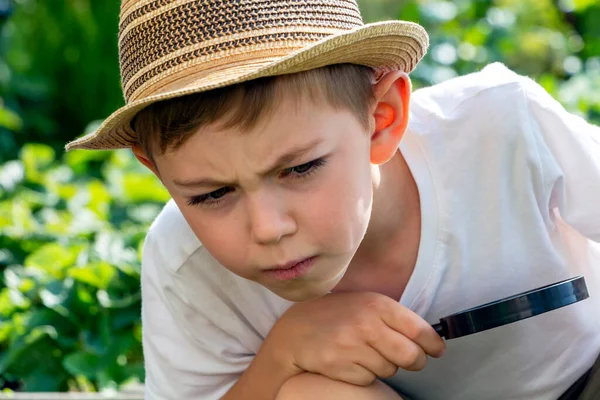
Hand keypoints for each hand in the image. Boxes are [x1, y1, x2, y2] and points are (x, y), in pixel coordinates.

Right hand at [266, 292, 445, 386]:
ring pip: (390, 370)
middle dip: (414, 361)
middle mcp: (366, 324)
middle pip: (411, 356)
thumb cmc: (335, 316)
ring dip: (384, 366)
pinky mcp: (339, 365)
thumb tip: (430, 339)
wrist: (295, 331)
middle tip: (407, 359)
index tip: (437, 350)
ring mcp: (352, 345)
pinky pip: (368, 379)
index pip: (419, 330)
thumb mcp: (364, 304)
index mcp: (377, 304)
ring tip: (365, 352)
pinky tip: (351, 361)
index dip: (433, 344)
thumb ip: (393, 317)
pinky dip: (364, 375)